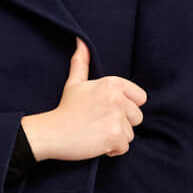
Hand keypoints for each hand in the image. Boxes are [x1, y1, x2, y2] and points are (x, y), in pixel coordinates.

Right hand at [21, 38, 145, 161]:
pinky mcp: (114, 136)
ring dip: (115, 138)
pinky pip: (124, 147)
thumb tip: (81, 42)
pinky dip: (112, 150)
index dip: (126, 108)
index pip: (140, 98)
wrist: (52, 132)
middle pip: (137, 118)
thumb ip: (81, 63)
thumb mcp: (75, 83)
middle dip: (121, 124)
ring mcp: (117, 117)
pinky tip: (96, 143)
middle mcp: (118, 98)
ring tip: (96, 133)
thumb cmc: (65, 109)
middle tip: (98, 123)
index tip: (106, 110)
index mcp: (113, 83)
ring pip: (130, 134)